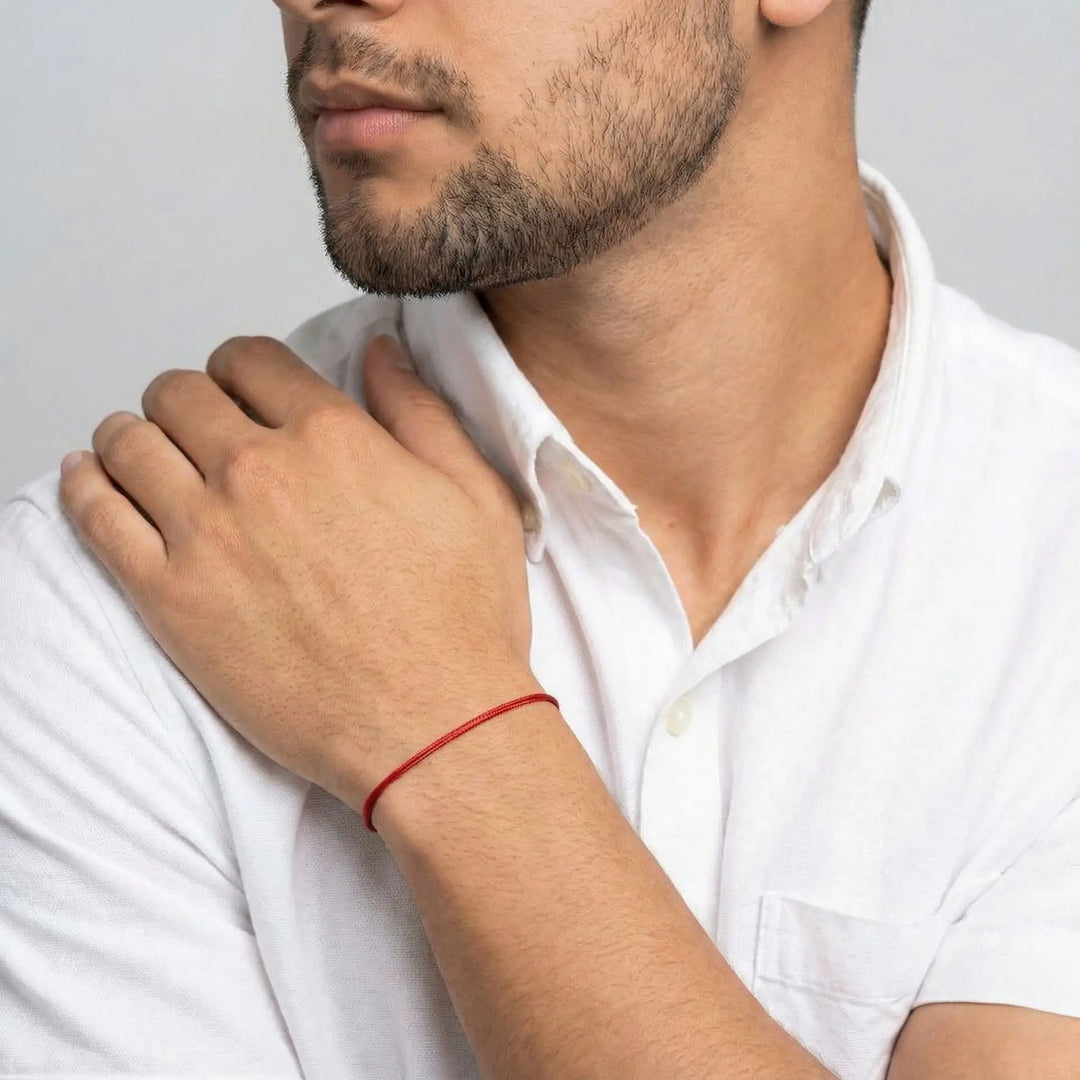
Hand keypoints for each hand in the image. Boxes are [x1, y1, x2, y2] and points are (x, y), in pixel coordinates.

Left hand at [58, 334, 537, 811]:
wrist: (431, 724)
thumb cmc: (461, 620)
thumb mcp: (475, 496)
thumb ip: (420, 411)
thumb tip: (381, 352)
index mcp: (332, 437)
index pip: (250, 360)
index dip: (243, 368)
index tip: (243, 389)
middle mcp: (260, 470)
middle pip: (180, 392)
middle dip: (186, 397)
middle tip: (196, 423)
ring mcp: (206, 533)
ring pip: (129, 443)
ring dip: (131, 434)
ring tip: (141, 449)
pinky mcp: (170, 598)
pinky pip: (97, 516)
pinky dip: (84, 485)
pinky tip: (91, 479)